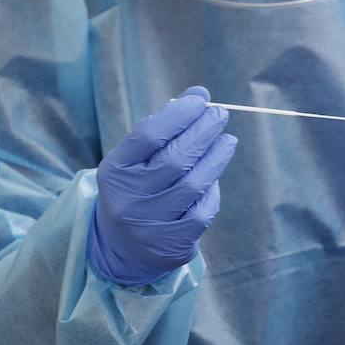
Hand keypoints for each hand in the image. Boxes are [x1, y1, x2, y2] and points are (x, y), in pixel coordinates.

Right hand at [88, 86, 236, 284]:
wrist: (119, 247)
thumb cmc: (134, 188)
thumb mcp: (134, 159)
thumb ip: (162, 127)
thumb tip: (199, 96)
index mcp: (116, 171)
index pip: (149, 135)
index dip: (179, 114)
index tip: (200, 100)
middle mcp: (130, 198)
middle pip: (175, 158)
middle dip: (203, 132)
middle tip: (220, 115)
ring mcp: (151, 224)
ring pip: (194, 184)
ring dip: (216, 157)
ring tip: (228, 140)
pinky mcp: (172, 243)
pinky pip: (202, 210)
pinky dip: (212, 190)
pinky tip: (214, 176)